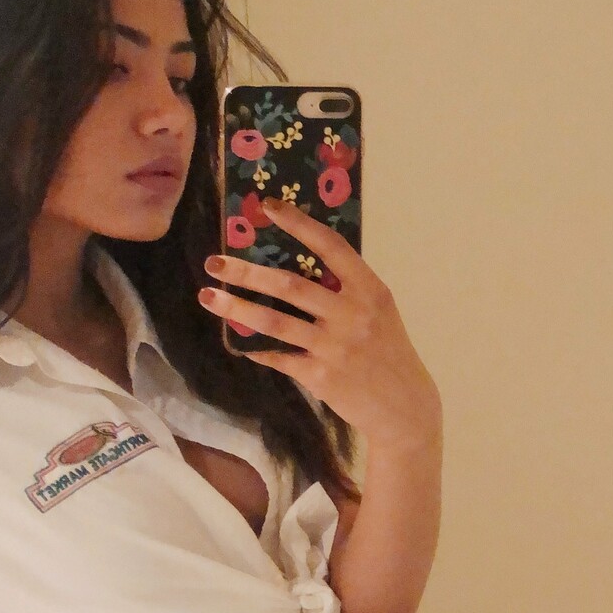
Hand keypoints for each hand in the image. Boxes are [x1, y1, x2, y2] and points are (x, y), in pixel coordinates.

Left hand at [199, 198, 441, 449]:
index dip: (299, 225)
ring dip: (237, 308)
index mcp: (370, 290)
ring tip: (208, 296)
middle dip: (247, 272)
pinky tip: (239, 343)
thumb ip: (347, 290)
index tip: (268, 207)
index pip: (331, 248)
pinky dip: (256, 349)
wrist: (404, 406)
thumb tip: (295, 268)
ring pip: (275, 321)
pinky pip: (278, 357)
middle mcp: (352, 314)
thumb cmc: (388, 350)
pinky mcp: (320, 376)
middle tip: (214, 262)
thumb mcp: (379, 312)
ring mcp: (335, 346)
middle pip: (290, 285)